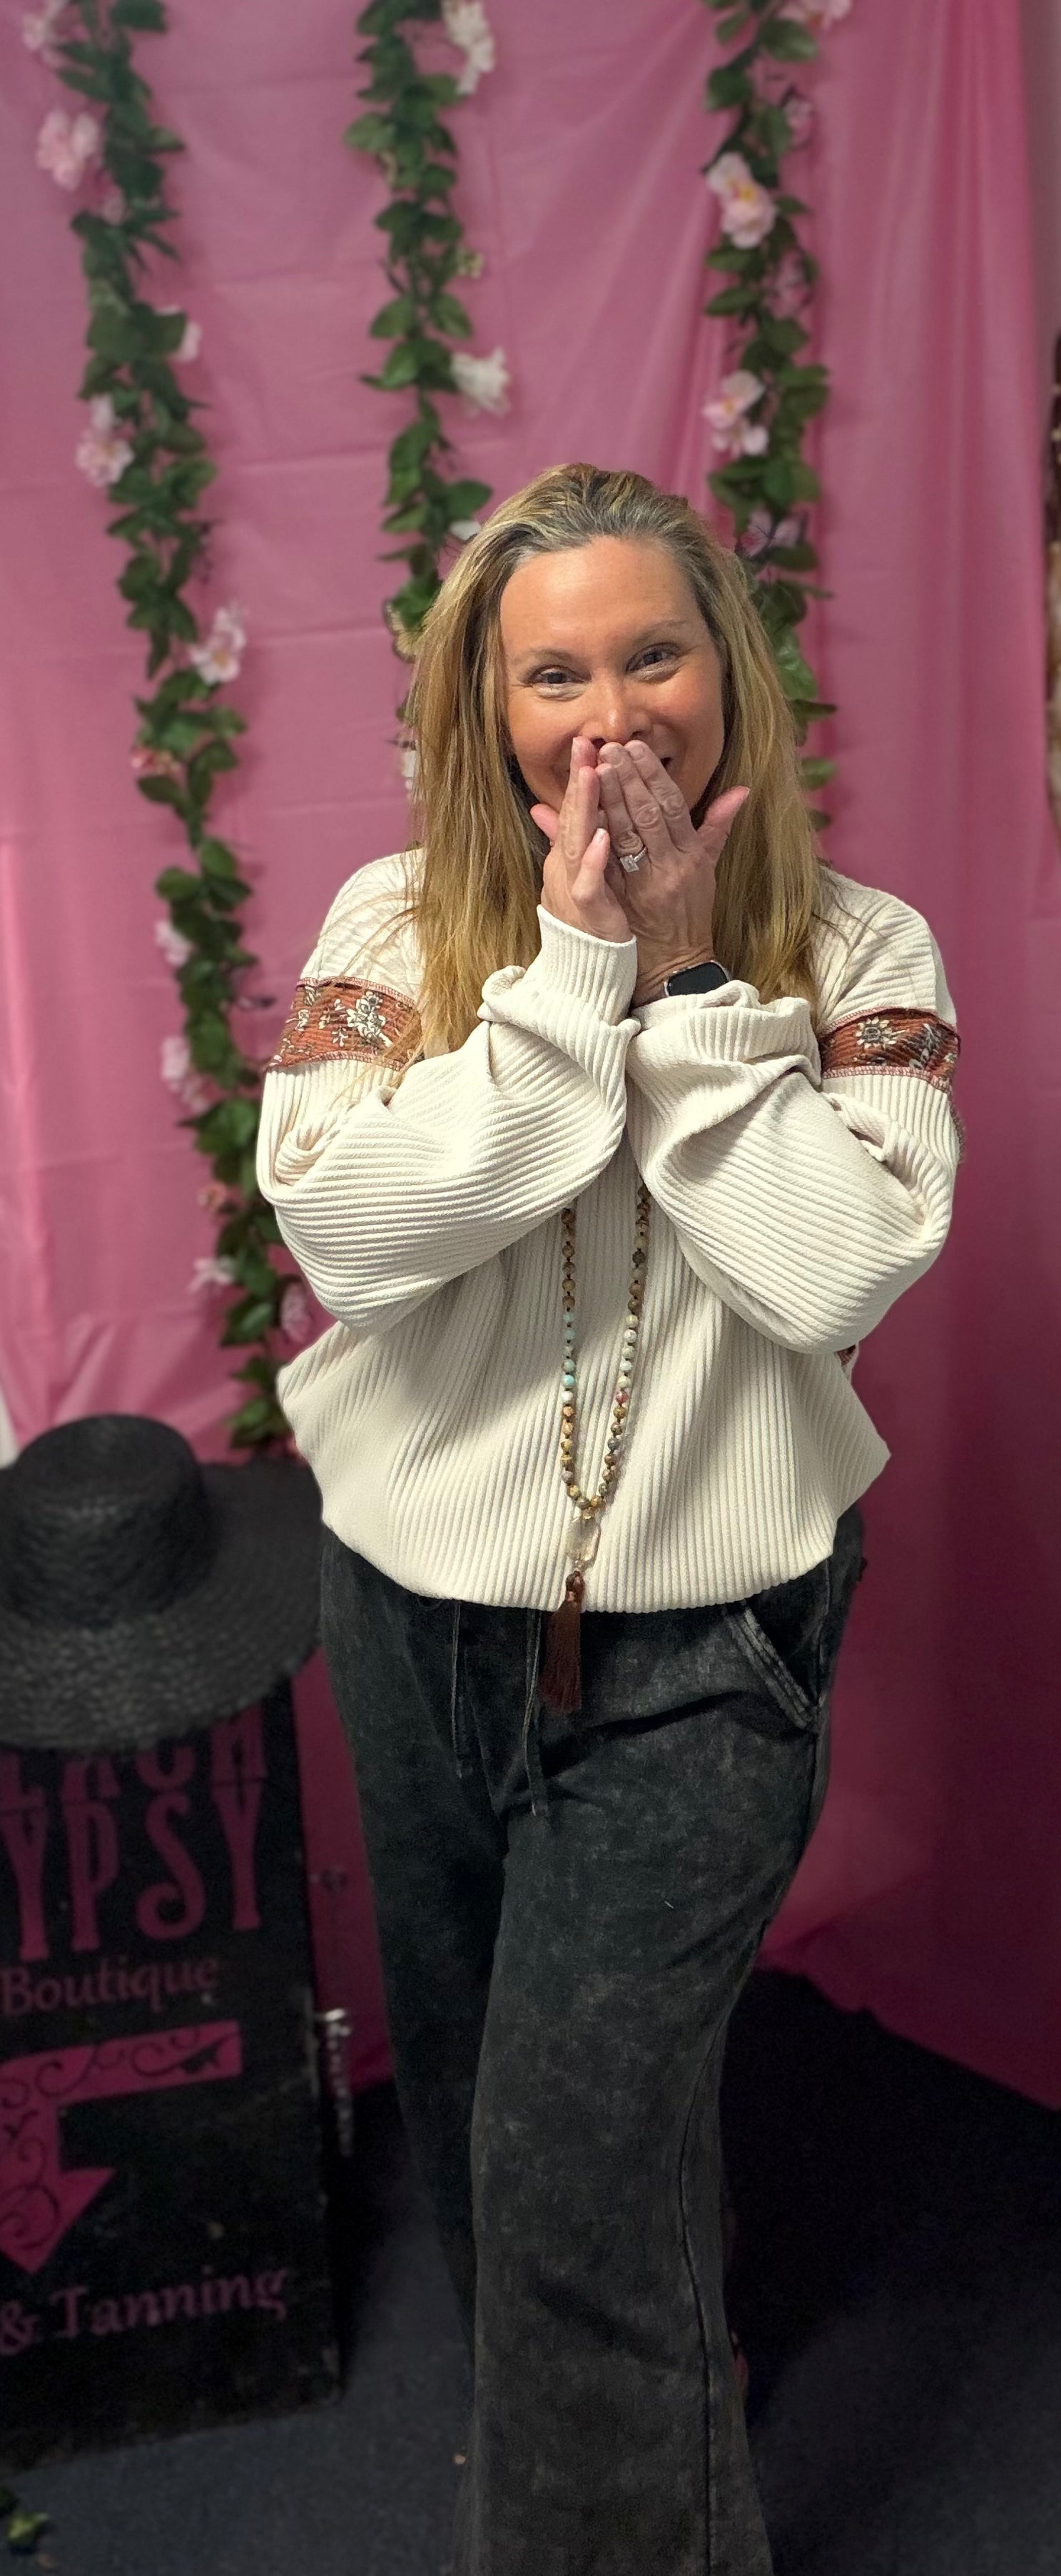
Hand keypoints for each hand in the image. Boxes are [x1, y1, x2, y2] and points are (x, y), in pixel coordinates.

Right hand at [531, 737, 630, 943]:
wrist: (586, 969)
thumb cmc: (590, 921)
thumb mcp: (580, 873)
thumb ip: (566, 840)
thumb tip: (542, 809)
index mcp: (568, 856)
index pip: (573, 810)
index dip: (579, 776)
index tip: (587, 743)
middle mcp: (565, 867)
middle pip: (571, 818)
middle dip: (579, 781)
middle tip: (585, 745)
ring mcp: (573, 888)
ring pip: (576, 843)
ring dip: (584, 809)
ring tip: (592, 775)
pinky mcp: (587, 911)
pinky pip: (590, 883)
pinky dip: (595, 860)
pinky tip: (604, 837)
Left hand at [595, 741, 748, 1001]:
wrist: (676, 965)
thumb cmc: (689, 914)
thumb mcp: (708, 870)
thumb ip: (717, 827)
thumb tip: (741, 789)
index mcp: (692, 854)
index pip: (672, 804)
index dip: (652, 774)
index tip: (633, 747)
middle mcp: (674, 865)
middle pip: (649, 813)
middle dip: (627, 778)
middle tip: (608, 748)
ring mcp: (651, 884)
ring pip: (630, 834)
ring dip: (611, 800)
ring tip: (595, 769)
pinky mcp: (630, 903)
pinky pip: (612, 865)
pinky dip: (600, 838)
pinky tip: (586, 815)